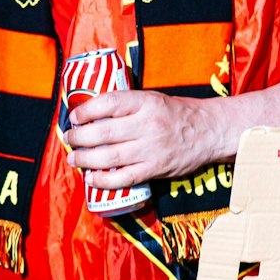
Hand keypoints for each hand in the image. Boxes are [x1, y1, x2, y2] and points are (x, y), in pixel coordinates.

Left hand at [64, 90, 218, 187]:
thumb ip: (127, 106)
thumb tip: (92, 114)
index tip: (75, 116)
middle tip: (69, 139)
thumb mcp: (153, 99)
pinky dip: (104, 180)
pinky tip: (92, 178)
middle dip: (78, 138)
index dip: (85, 111)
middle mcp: (147, 125)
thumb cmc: (178, 114)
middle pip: (102, 133)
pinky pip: (124, 178)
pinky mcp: (155, 168)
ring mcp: (151, 148)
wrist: (210, 131)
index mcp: (146, 102)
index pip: (107, 103)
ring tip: (74, 158)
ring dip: (85, 159)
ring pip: (108, 157)